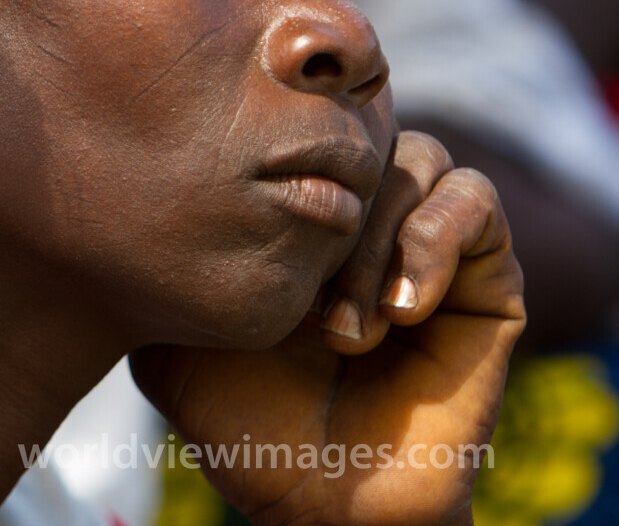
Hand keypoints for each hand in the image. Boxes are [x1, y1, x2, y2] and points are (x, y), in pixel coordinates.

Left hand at [131, 132, 525, 525]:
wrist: (324, 501)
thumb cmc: (250, 422)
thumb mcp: (178, 335)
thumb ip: (166, 264)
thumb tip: (127, 198)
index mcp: (309, 214)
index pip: (309, 129)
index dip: (282, 164)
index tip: (249, 239)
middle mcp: (373, 216)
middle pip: (368, 136)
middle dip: (333, 212)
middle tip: (306, 306)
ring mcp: (434, 241)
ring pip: (422, 159)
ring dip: (378, 240)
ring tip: (350, 330)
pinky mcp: (490, 276)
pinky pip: (477, 204)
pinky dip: (433, 244)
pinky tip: (401, 309)